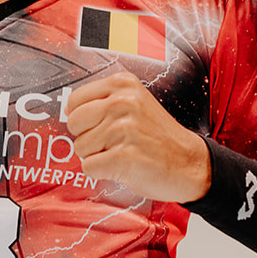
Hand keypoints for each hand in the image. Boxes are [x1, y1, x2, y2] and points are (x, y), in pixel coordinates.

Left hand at [65, 72, 211, 202]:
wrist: (189, 163)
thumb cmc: (157, 136)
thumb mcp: (135, 103)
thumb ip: (104, 101)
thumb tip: (66, 111)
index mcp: (123, 84)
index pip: (75, 101)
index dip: (85, 119)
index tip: (104, 125)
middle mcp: (122, 101)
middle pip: (74, 124)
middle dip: (88, 138)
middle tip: (114, 143)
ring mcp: (123, 128)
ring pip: (80, 148)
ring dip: (98, 156)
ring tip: (124, 153)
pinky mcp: (123, 156)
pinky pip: (89, 167)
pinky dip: (102, 173)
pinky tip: (124, 167)